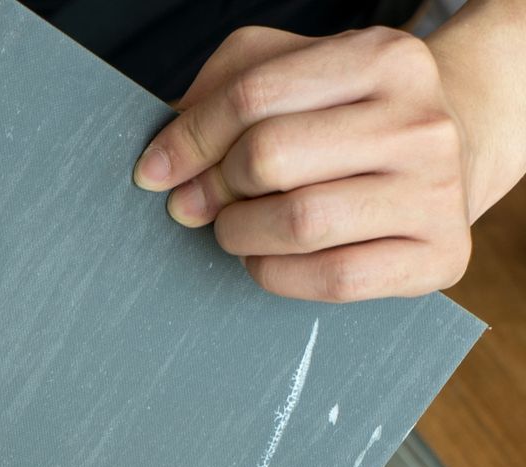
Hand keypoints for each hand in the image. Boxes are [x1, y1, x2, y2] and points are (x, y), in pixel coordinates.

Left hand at [131, 27, 472, 301]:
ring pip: (300, 221)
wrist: (441, 161)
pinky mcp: (440, 255)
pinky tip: (268, 258)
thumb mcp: (289, 73)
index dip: (188, 140)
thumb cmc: (342, 120)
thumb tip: (163, 164)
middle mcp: (420, 120)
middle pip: (270, 158)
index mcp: (382, 57)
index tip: (155, 172)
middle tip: (201, 205)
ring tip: (237, 228)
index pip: (253, 96)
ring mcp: (438, 190)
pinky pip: (333, 278)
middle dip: (215, 189)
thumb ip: (222, 93)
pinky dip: (277, 274)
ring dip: (240, 234)